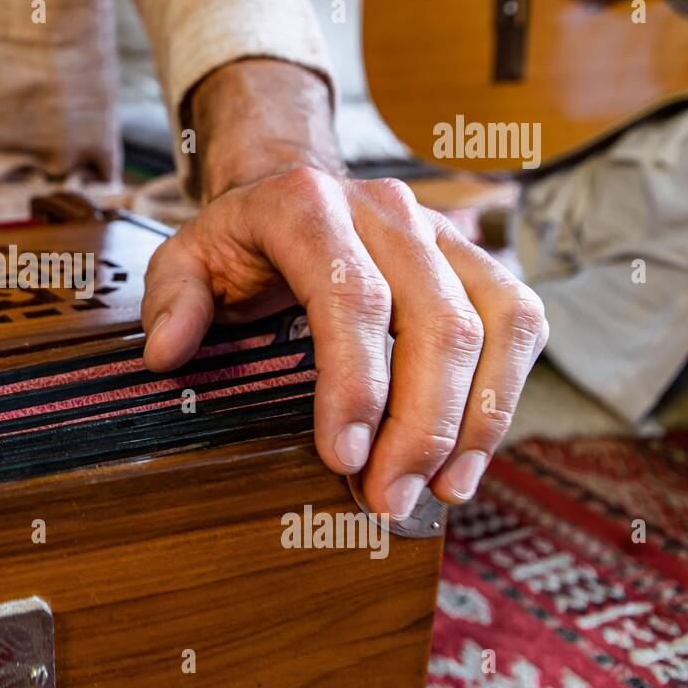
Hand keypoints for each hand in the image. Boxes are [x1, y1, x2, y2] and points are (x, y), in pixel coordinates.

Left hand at [142, 59, 547, 519]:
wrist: (292, 188)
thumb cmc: (239, 240)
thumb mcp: (184, 259)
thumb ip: (172, 300)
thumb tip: (168, 353)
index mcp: (307, 204)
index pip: (351, 295)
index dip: (356, 383)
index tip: (344, 459)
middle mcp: (387, 210)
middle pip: (436, 320)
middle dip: (420, 426)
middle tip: (387, 499)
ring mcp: (442, 231)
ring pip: (496, 322)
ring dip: (474, 420)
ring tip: (438, 491)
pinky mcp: (477, 260)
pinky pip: (520, 325)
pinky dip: (503, 397)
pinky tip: (468, 459)